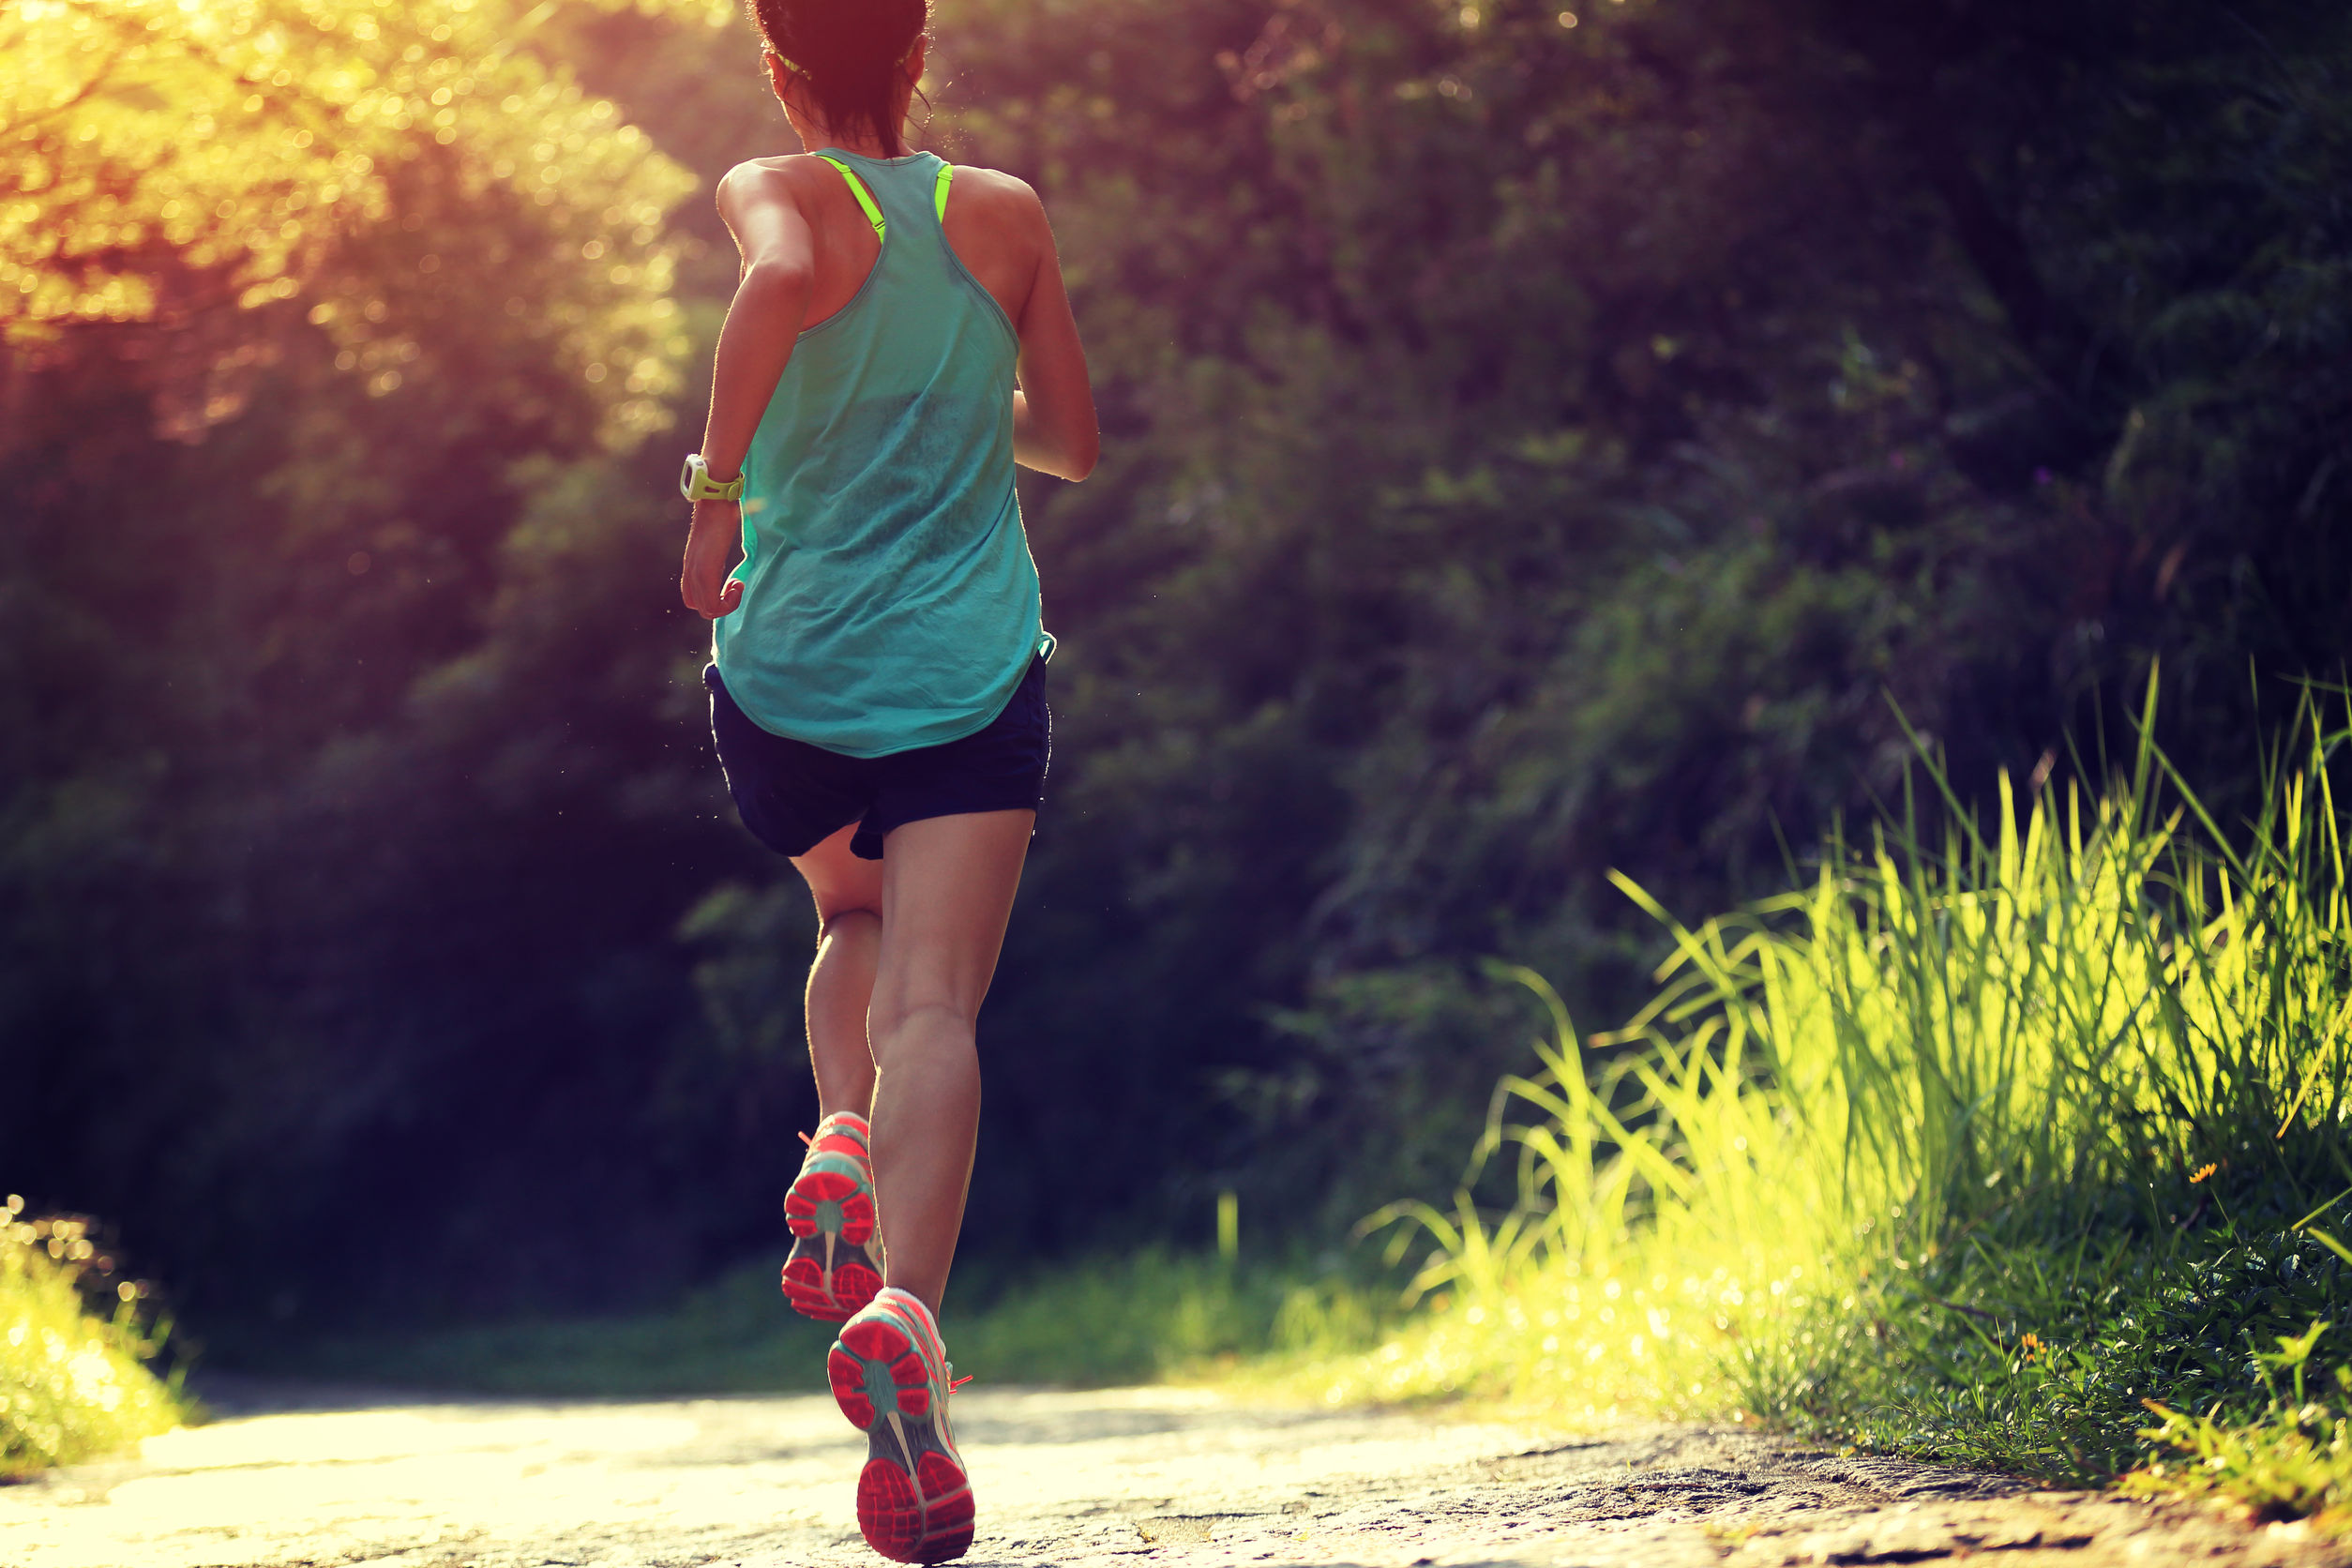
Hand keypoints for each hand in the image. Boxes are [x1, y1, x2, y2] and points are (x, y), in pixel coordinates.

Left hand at [680, 499, 744, 619]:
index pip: (692, 598)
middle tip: (736, 586)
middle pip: (698, 607)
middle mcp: (690, 572)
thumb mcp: (717, 536)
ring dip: (727, 606)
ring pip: (706, 610)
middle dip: (721, 606)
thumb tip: (738, 530)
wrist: (714, 498)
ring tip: (738, 585)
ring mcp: (696, 573)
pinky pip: (713, 604)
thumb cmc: (720, 511)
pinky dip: (729, 602)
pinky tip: (738, 583)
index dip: (713, 598)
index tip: (731, 582)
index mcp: (692, 565)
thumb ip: (719, 545)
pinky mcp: (705, 572)